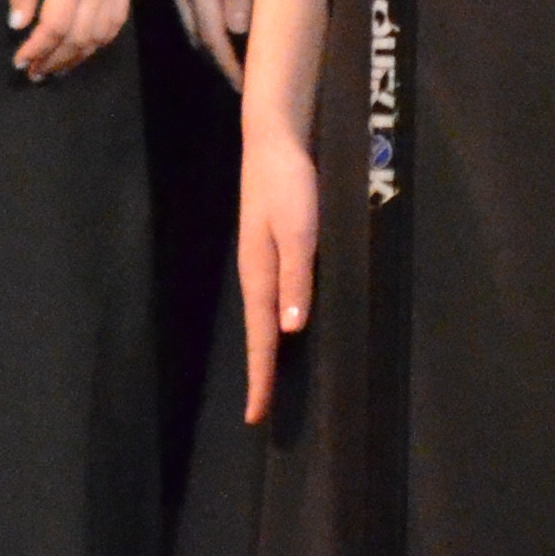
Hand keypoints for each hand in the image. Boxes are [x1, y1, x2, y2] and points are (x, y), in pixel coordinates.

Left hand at [9, 0, 133, 81]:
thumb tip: (18, 25)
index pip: (54, 28)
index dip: (37, 50)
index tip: (20, 61)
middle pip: (77, 39)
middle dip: (54, 60)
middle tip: (35, 72)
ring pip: (99, 37)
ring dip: (77, 58)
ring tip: (56, 67)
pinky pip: (116, 24)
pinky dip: (99, 43)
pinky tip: (84, 48)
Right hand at [163, 0, 255, 85]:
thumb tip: (237, 33)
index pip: (212, 38)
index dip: (227, 65)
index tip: (243, 88)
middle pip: (196, 38)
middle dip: (217, 62)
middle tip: (240, 82)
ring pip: (189, 26)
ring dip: (208, 47)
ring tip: (231, 63)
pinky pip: (187, 12)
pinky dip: (202, 28)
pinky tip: (216, 30)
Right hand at [238, 115, 321, 422]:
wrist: (275, 140)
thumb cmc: (289, 184)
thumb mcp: (298, 231)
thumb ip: (296, 278)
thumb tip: (291, 330)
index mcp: (259, 274)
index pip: (261, 338)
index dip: (261, 377)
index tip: (256, 415)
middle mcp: (257, 272)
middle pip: (258, 333)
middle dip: (260, 371)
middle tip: (262, 410)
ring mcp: (263, 259)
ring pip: (265, 316)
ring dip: (268, 350)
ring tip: (272, 379)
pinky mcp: (274, 246)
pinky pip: (274, 296)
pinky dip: (277, 321)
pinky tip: (287, 325)